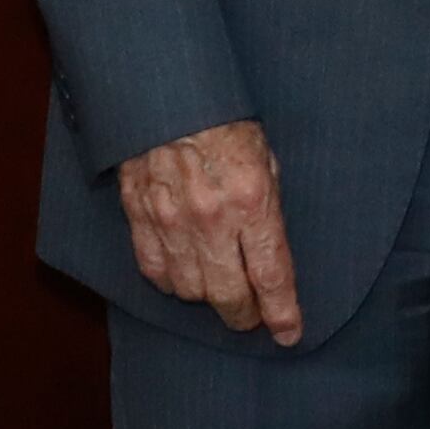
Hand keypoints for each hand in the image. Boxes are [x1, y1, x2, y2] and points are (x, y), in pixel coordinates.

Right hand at [119, 118, 302, 344]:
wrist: (169, 94)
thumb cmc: (226, 124)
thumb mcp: (267, 160)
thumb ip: (268, 209)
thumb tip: (271, 256)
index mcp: (252, 200)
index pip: (271, 275)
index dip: (282, 313)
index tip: (289, 334)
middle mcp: (212, 218)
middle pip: (229, 295)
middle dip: (245, 316)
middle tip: (250, 317)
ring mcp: (171, 220)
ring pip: (190, 290)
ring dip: (208, 297)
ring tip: (218, 288)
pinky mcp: (140, 216)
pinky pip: (155, 272)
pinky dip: (171, 282)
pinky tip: (184, 274)